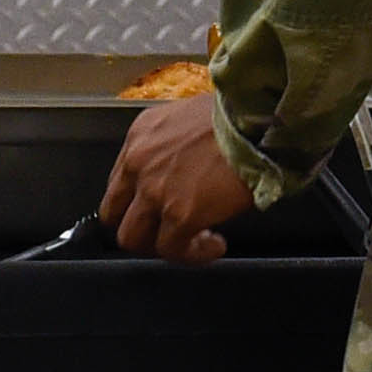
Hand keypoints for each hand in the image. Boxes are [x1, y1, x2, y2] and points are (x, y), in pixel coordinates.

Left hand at [100, 95, 256, 263]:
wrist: (258, 122)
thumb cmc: (238, 116)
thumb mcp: (189, 118)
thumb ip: (174, 146)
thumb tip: (186, 170)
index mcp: (140, 136)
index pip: (118, 183)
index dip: (137, 202)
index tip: (157, 210)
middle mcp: (138, 163)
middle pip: (114, 215)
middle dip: (140, 229)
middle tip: (166, 233)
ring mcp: (154, 192)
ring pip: (133, 239)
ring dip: (161, 246)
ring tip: (191, 242)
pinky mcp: (179, 215)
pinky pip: (173, 250)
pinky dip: (193, 254)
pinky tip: (214, 246)